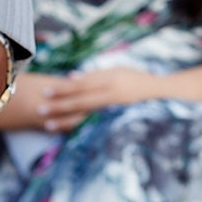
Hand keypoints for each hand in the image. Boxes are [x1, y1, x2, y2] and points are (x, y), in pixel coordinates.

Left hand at [31, 66, 157, 131]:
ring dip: (66, 120)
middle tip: (40, 108)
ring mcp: (115, 109)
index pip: (83, 83)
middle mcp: (112, 94)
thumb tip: (71, 77)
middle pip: (82, 100)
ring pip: (86, 114)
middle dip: (60, 105)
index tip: (46, 90)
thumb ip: (95, 74)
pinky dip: (80, 127)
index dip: (64, 87)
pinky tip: (66, 132)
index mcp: (111, 78)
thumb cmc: (135, 78)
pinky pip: (95, 123)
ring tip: (47, 125)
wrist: (161, 93)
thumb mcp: (117, 70)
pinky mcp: (117, 119)